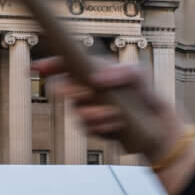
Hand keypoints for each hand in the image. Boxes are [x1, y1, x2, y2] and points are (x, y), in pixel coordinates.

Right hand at [39, 57, 183, 161]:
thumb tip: (97, 78)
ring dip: (93, 113)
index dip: (49, 66)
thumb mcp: (137, 75)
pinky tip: (115, 123)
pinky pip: (86, 127)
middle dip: (70, 92)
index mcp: (93, 73)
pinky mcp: (92, 128)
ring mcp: (88, 110)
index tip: (38, 68)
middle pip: (63, 89)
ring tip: (113, 114)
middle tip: (84, 93)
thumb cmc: (146, 94)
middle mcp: (87, 91)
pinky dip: (101, 125)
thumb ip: (120, 72)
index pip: (65, 67)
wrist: (156, 125)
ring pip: (75, 111)